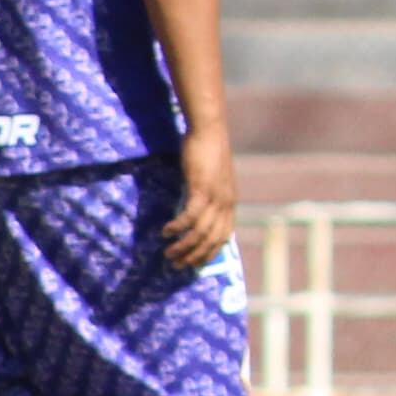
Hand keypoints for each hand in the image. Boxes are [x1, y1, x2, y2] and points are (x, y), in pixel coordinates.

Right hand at [161, 124, 238, 268]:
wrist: (210, 130)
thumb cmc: (209, 151)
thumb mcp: (213, 178)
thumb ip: (208, 195)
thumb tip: (196, 209)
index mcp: (230, 202)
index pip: (223, 237)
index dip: (210, 253)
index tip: (195, 264)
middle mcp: (226, 203)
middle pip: (212, 240)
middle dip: (194, 256)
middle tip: (176, 265)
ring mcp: (215, 197)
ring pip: (200, 232)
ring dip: (183, 246)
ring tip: (168, 254)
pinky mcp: (202, 188)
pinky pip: (190, 216)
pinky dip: (178, 227)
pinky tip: (165, 232)